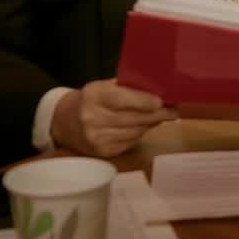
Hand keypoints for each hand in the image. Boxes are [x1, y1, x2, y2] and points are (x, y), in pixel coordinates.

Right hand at [51, 79, 177, 157]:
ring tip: (162, 117)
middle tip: (173, 111)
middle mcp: (92, 118)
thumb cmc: (92, 99)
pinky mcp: (102, 152)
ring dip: (150, 124)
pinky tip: (143, 127)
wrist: (64, 122)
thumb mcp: (104, 86)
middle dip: (156, 115)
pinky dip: (139, 134)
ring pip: (135, 132)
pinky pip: (130, 142)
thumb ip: (127, 88)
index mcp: (94, 96)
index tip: (161, 102)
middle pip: (132, 119)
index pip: (122, 100)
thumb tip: (159, 90)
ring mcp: (96, 138)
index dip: (143, 102)